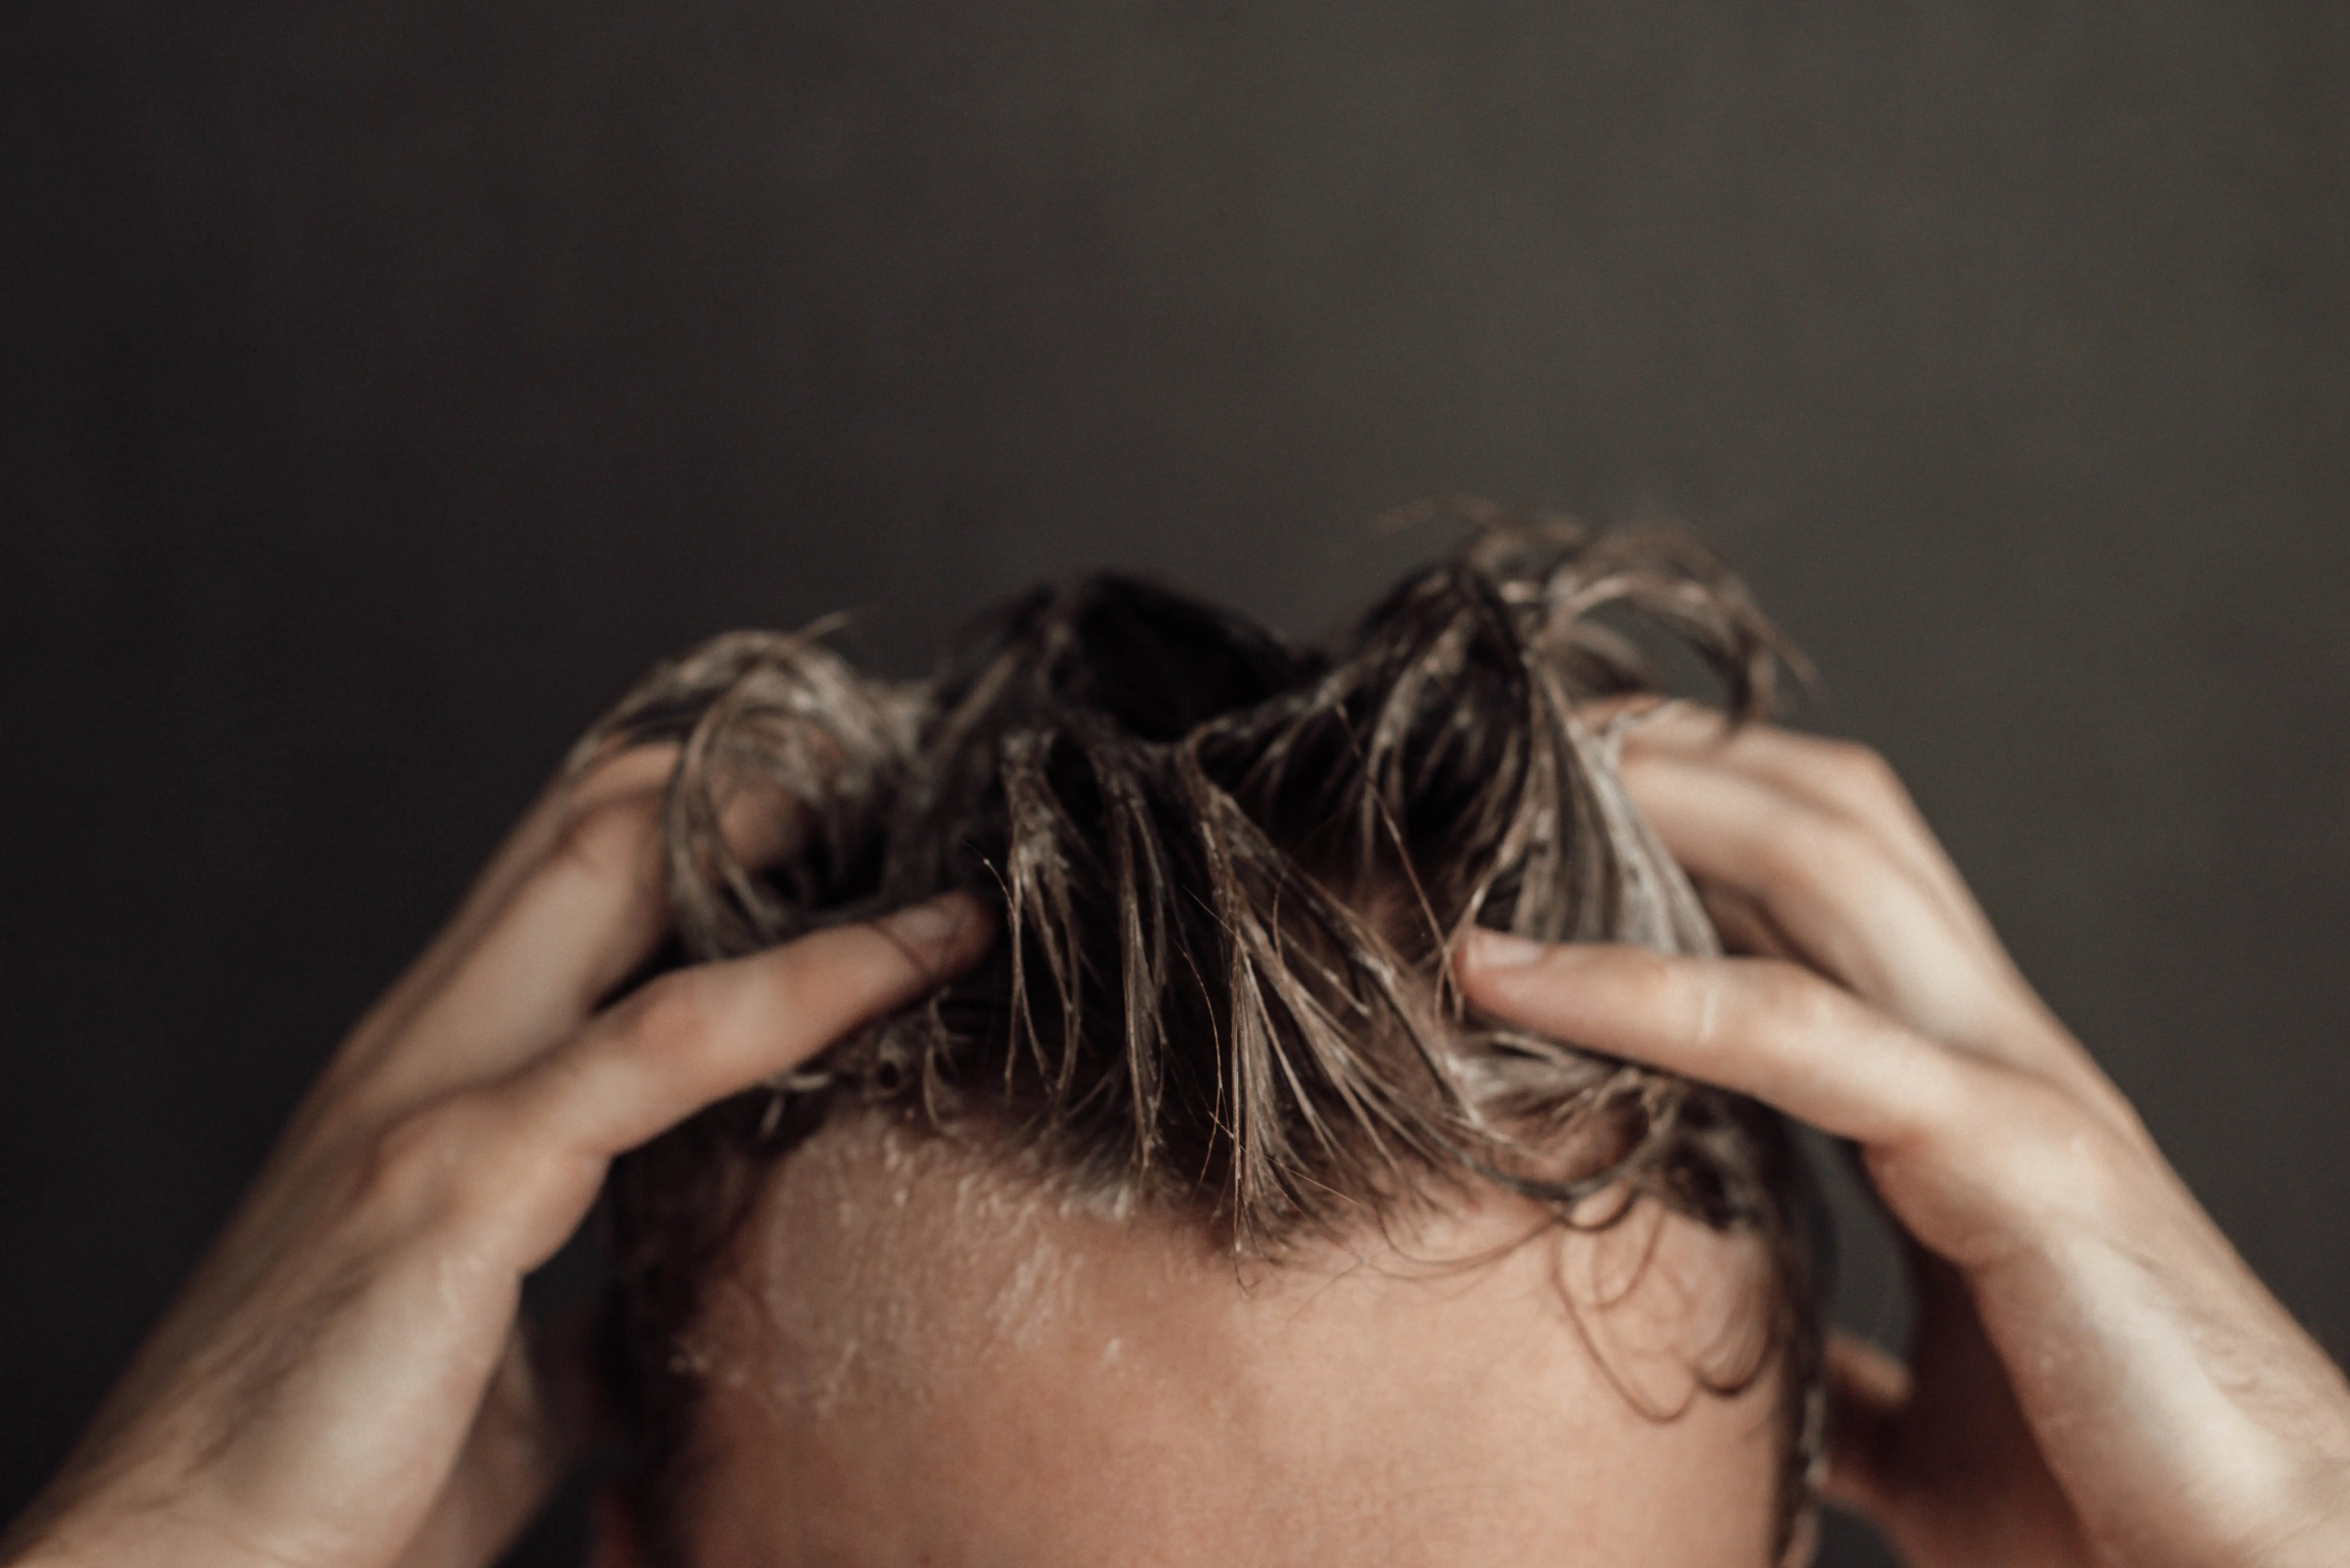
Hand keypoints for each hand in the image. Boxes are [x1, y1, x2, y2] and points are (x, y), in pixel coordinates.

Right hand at [1, 747, 989, 1567]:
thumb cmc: (331, 1481)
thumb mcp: (498, 1375)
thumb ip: (579, 1316)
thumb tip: (660, 1314)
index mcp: (426, 1083)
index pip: (562, 882)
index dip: (699, 825)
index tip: (843, 828)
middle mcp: (418, 1051)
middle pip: (589, 831)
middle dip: (744, 781)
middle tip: (897, 778)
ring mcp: (427, 1097)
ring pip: (613, 873)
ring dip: (780, 831)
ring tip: (926, 836)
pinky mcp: (452, 1179)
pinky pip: (664, 1044)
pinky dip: (803, 989)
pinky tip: (910, 962)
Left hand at [1459, 708, 2349, 1567]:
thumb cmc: (2109, 1499)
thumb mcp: (1929, 1410)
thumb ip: (1846, 1355)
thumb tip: (1751, 1341)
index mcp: (1964, 1093)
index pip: (1825, 892)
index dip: (1694, 828)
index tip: (1540, 815)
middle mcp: (1993, 1053)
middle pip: (1831, 817)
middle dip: (1675, 756)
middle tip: (1511, 736)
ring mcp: (2014, 1088)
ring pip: (1829, 865)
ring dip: (1659, 805)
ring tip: (1498, 786)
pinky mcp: (2019, 1161)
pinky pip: (1794, 1034)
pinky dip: (1634, 989)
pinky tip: (1503, 975)